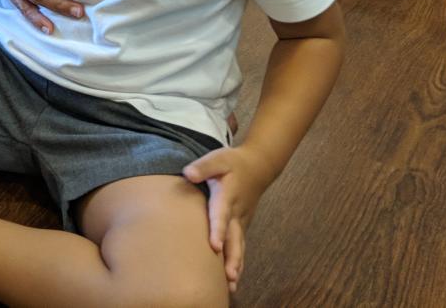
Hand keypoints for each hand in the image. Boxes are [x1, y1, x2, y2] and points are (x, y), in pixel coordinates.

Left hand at [182, 145, 276, 293]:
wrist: (257, 167)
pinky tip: (233, 279)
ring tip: (232, 285)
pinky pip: (240, 247)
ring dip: (236, 265)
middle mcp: (237, 213)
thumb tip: (188, 174)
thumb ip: (203, 167)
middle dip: (232, 258)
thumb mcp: (217, 159)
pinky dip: (238, 262)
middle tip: (229, 276)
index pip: (221, 215)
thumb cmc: (232, 163)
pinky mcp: (242, 226)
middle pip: (235, 238)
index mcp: (227, 197)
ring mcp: (241, 221)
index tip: (214, 246)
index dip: (218, 230)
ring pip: (239, 246)